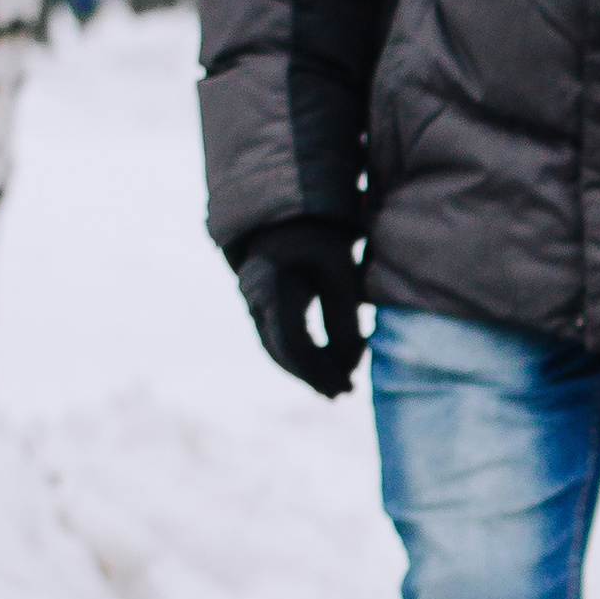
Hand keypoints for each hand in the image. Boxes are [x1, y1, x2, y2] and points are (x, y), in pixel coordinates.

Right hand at [238, 219, 363, 397]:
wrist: (292, 206)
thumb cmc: (323, 233)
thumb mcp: (343, 272)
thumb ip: (345, 320)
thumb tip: (348, 368)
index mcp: (274, 285)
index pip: (295, 345)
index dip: (320, 372)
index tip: (347, 389)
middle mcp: (254, 295)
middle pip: (281, 351)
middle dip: (313, 376)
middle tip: (344, 392)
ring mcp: (251, 298)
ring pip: (275, 346)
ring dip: (304, 368)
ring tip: (336, 383)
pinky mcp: (257, 299)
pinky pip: (274, 335)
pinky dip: (296, 352)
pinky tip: (321, 362)